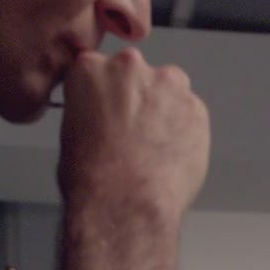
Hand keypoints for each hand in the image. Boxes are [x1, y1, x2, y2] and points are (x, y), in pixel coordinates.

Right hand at [57, 47, 210, 216]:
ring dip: (165, 111)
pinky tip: (172, 154)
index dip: (108, 95)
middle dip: (139, 98)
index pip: (101, 69)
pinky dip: (186, 130)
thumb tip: (104, 114)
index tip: (111, 110)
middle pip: (140, 76)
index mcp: (92, 69)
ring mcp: (169, 86)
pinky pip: (192, 114)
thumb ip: (91, 107)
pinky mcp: (197, 108)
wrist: (125, 200)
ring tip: (155, 146)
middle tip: (134, 131)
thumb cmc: (91, 175)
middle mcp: (132, 68)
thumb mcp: (71, 130)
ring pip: (171, 92)